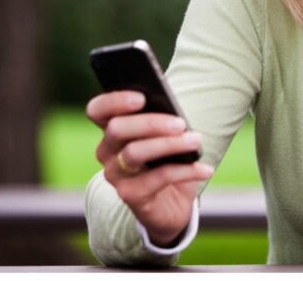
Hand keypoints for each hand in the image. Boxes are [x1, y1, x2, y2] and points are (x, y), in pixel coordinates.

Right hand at [87, 91, 213, 245]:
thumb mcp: (164, 137)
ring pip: (134, 153)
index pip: (97, 110)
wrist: (170, 204)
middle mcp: (107, 151)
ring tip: (195, 141)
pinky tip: (205, 169)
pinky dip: (185, 171)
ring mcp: (116, 175)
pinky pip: (157, 178)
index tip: (142, 97)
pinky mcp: (130, 196)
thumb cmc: (166, 160)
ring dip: (169, 145)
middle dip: (150, 123)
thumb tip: (174, 113)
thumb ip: (161, 121)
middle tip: (180, 123)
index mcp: (112, 129)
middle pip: (117, 129)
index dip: (114, 101)